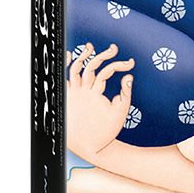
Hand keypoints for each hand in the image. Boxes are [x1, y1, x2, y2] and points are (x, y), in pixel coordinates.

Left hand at [66, 43, 135, 161]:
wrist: (88, 146)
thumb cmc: (105, 131)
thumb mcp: (120, 113)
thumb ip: (125, 93)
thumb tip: (128, 76)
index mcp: (94, 95)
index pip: (106, 72)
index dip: (119, 65)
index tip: (130, 64)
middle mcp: (81, 92)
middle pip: (91, 66)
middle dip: (103, 55)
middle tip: (114, 48)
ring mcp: (72, 94)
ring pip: (73, 69)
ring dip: (81, 56)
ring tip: (89, 46)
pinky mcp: (67, 98)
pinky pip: (63, 79)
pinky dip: (65, 67)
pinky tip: (68, 57)